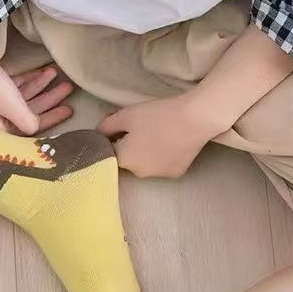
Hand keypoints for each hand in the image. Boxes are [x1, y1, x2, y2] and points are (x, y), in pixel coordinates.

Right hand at [0, 33, 72, 134]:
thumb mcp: (13, 108)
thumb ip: (29, 123)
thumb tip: (36, 127)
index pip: (28, 129)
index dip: (51, 119)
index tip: (69, 110)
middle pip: (28, 112)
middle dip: (49, 100)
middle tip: (68, 88)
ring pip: (23, 98)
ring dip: (41, 86)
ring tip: (56, 73)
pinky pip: (16, 87)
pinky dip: (29, 80)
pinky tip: (42, 71)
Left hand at [96, 93, 227, 177]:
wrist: (196, 118)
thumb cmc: (157, 115)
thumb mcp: (125, 115)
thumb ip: (105, 127)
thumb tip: (97, 134)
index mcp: (123, 160)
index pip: (109, 152)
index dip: (112, 138)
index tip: (121, 126)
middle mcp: (138, 174)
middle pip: (127, 159)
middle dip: (128, 145)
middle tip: (140, 127)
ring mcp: (158, 176)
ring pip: (144, 164)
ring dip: (144, 152)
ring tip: (157, 133)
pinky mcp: (175, 174)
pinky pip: (161, 165)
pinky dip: (161, 156)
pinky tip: (170, 142)